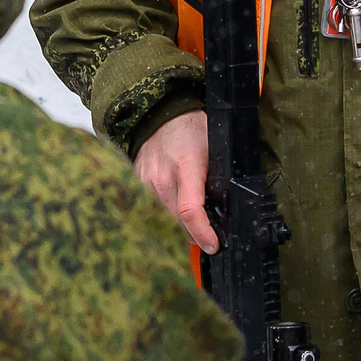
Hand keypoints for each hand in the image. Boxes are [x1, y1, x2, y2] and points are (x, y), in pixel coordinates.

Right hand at [136, 109, 217, 254]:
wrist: (159, 115)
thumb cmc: (190, 129)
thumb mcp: (214, 149)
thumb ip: (217, 179)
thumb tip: (225, 211)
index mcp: (185, 165)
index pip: (189, 210)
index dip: (202, 233)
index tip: (213, 245)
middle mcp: (160, 177)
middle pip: (177, 222)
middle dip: (194, 233)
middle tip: (209, 234)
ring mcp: (144, 182)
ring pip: (163, 219)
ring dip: (179, 226)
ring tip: (193, 222)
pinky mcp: (135, 185)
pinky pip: (151, 210)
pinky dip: (165, 215)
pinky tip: (175, 212)